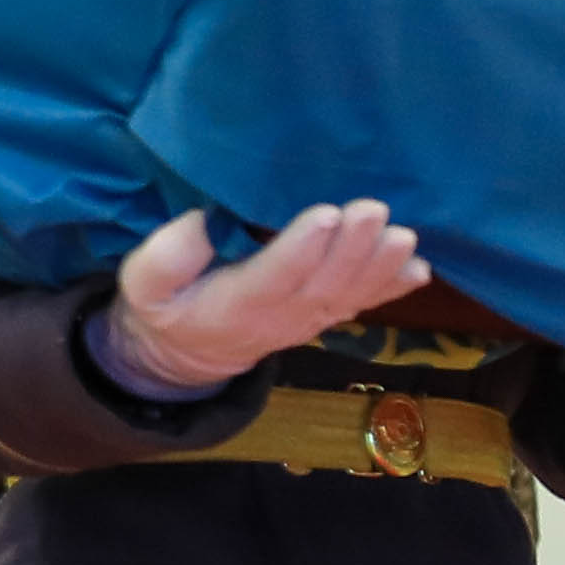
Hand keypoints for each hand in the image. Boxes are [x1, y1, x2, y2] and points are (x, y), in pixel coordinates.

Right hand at [101, 199, 422, 398]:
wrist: (192, 353)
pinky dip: (393, 289)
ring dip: (380, 267)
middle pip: (322, 285)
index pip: (273, 278)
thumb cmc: (168, 306)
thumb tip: (202, 222)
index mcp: (233, 306)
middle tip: (374, 211)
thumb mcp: (144, 285)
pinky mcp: (324, 316)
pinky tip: (420, 270)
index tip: (326, 215)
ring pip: (350, 296)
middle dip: (352, 249)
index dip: (300, 249)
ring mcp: (309, 320)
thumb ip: (165, 258)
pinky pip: (363, 305)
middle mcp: (280, 317)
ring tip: (405, 238)